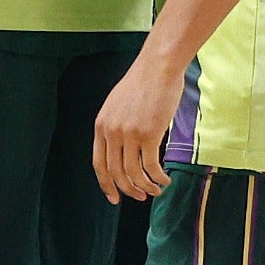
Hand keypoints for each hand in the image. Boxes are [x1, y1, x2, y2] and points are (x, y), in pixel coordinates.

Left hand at [91, 49, 181, 203]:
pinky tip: (165, 180)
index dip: (106, 185)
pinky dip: (158, 178)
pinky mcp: (149, 134)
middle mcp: (112, 132)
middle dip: (128, 190)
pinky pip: (151, 166)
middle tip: (139, 197)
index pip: (99, 164)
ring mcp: (129, 134)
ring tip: (156, 191)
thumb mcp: (118, 105)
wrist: (158, 66)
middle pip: (116, 173)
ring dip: (145, 187)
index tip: (115, 198)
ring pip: (134, 173)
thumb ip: (115, 126)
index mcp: (101, 125)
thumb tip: (122, 149)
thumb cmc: (143, 83)